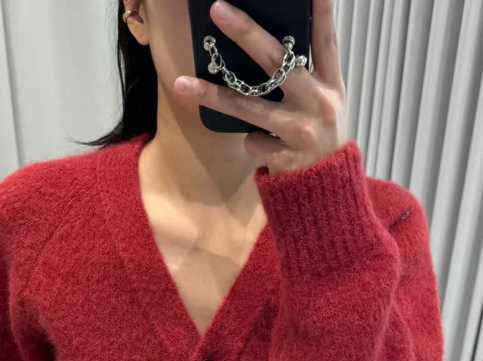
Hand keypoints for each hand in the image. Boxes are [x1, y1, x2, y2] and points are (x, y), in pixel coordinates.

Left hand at [174, 0, 348, 175]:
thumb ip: (307, 75)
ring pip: (249, 108)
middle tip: (218, 10)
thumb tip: (266, 44)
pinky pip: (253, 142)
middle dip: (245, 33)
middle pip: (277, 61)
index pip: (326, 41)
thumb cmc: (320, 136)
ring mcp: (302, 131)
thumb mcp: (326, 102)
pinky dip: (252, 143)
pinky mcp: (287, 158)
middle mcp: (319, 103)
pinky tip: (262, 147)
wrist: (327, 189)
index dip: (321, 12)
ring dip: (213, 95)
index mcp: (331, 84)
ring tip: (182, 84)